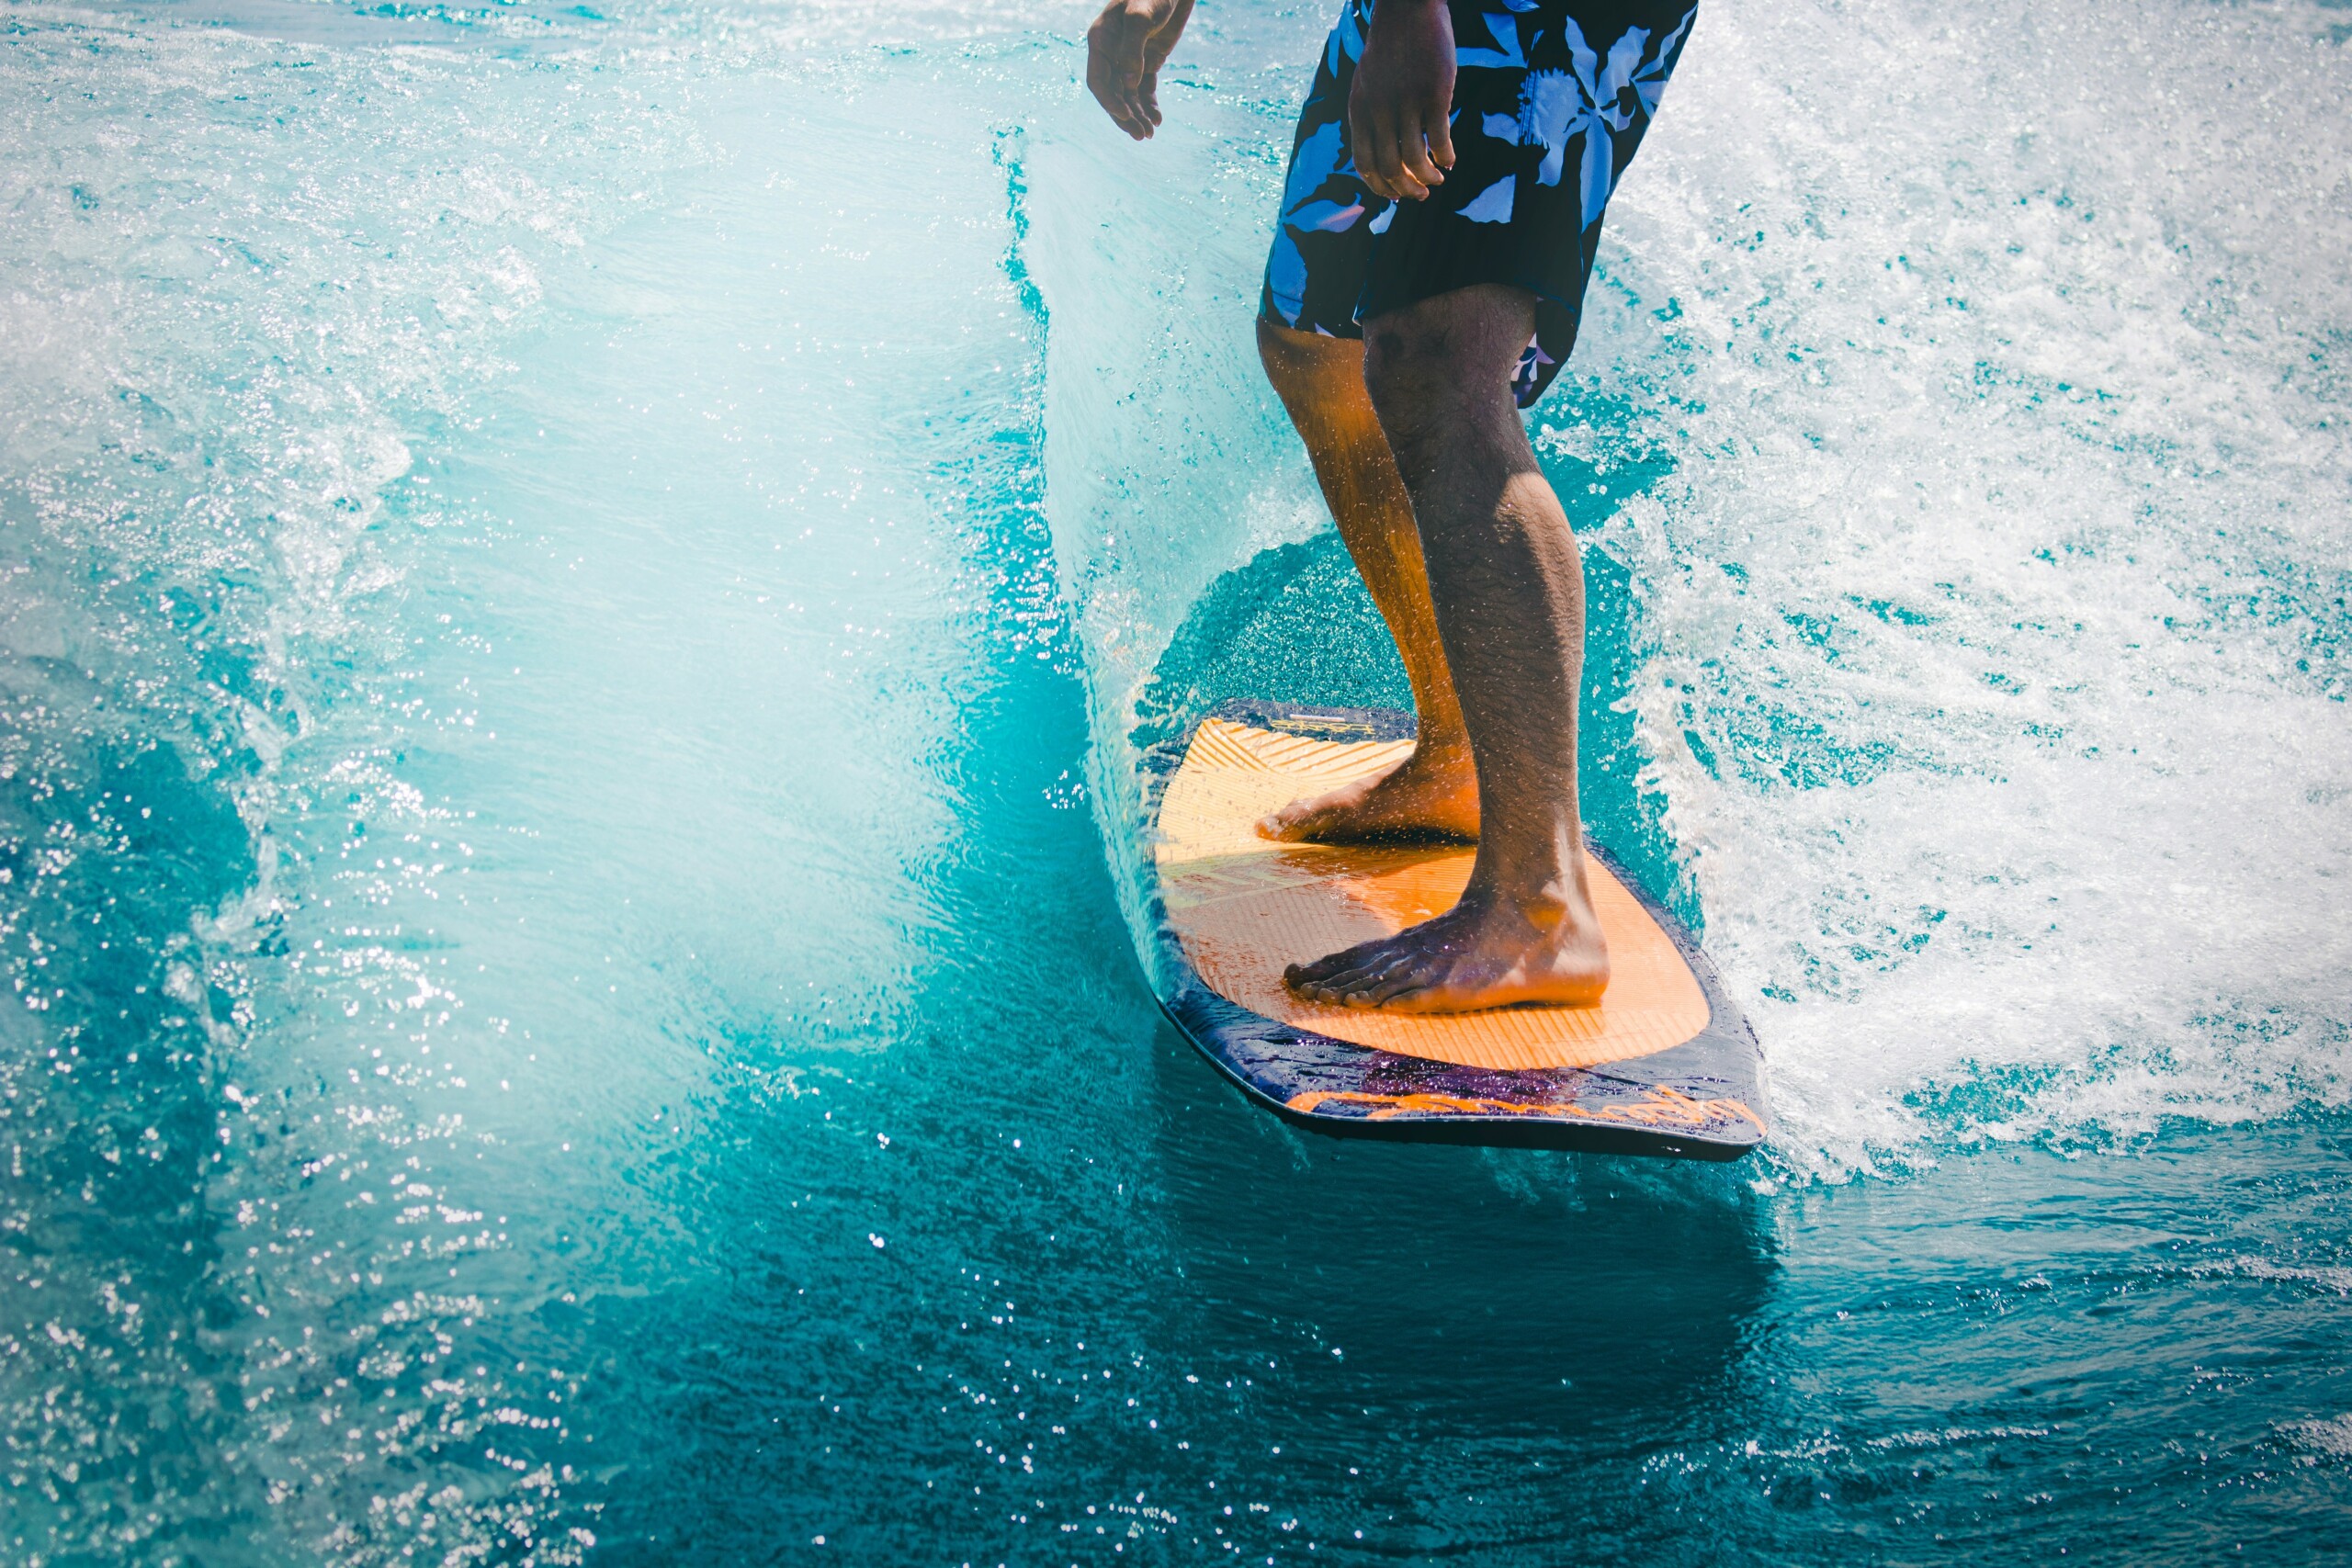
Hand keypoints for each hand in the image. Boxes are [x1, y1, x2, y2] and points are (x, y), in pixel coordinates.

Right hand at [1087, 0, 1196, 140]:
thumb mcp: (1141, 16)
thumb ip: (1133, 49)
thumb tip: (1129, 84)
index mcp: (1101, 41)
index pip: (1098, 80)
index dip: (1109, 101)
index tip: (1126, 115)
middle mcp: (1111, 53)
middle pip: (1113, 94)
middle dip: (1125, 116)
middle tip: (1140, 136)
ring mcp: (1129, 59)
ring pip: (1129, 95)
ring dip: (1138, 116)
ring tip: (1149, 134)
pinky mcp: (1148, 61)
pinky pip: (1145, 89)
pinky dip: (1150, 105)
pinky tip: (1157, 119)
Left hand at [1349, 0, 1455, 200]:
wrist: (1407, 10)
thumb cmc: (1390, 50)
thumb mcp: (1367, 85)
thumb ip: (1369, 116)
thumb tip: (1379, 152)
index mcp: (1359, 111)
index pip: (1364, 164)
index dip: (1380, 186)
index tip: (1395, 195)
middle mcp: (1379, 111)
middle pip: (1391, 169)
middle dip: (1407, 190)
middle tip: (1422, 194)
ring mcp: (1407, 103)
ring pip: (1416, 159)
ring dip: (1428, 178)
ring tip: (1437, 178)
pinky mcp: (1434, 94)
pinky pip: (1440, 138)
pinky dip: (1445, 157)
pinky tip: (1449, 161)